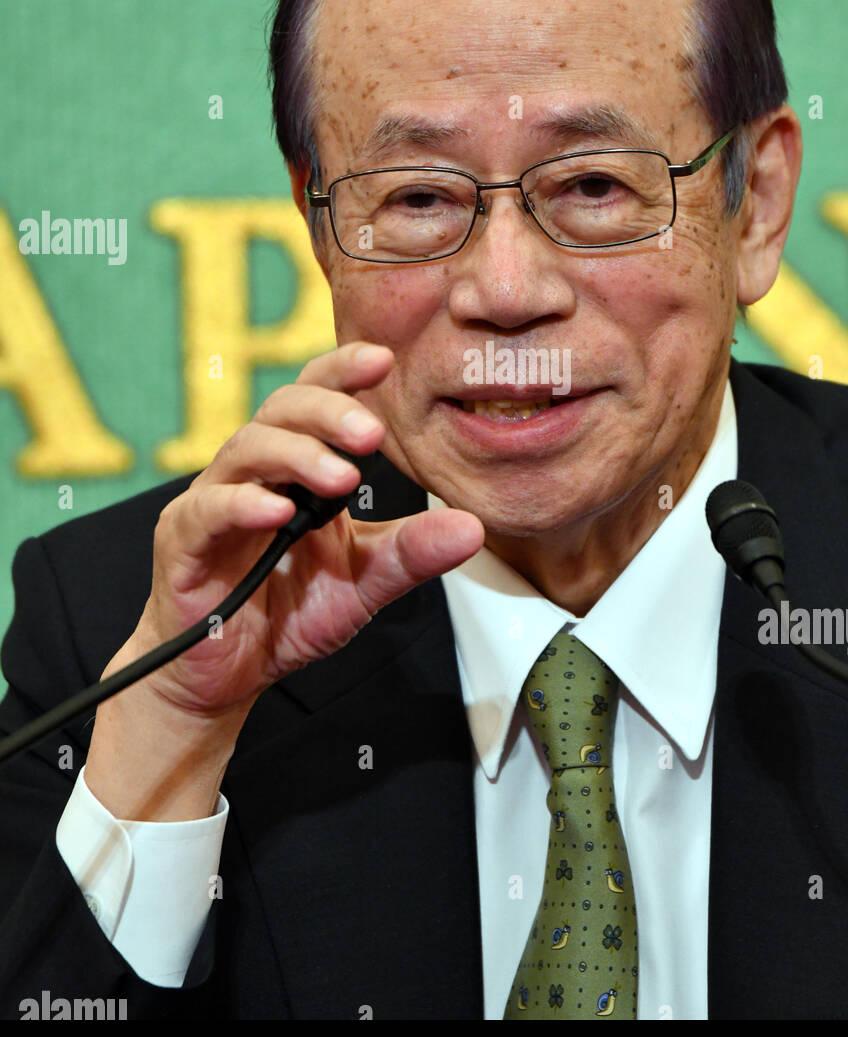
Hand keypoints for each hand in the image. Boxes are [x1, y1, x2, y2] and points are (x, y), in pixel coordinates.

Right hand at [105, 342, 483, 721]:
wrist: (227, 675)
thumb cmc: (287, 614)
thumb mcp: (364, 582)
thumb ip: (411, 552)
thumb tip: (474, 526)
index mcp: (295, 468)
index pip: (316, 399)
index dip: (343, 373)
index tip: (384, 360)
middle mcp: (252, 472)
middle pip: (281, 410)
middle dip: (329, 412)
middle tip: (371, 433)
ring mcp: (213, 502)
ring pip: (246, 449)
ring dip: (296, 455)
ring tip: (341, 476)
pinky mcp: (183, 542)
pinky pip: (209, 510)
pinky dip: (242, 504)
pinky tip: (277, 512)